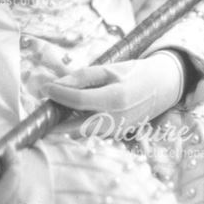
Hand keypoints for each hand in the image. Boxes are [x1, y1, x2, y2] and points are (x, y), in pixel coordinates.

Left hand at [44, 51, 184, 139]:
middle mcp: (116, 120)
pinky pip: (90, 131)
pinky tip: (71, 112)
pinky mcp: (115, 135)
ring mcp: (116, 131)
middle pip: (75, 125)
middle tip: (42, 108)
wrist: (160, 87)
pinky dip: (77, 123)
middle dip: (56, 119)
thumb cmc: (133, 73)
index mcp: (115, 99)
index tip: (44, 88)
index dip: (59, 94)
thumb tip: (55, 85)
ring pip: (81, 130)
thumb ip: (82, 77)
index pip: (79, 100)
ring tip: (54, 108)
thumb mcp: (108, 68)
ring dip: (65, 122)